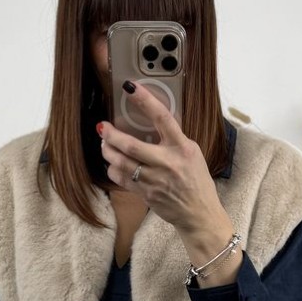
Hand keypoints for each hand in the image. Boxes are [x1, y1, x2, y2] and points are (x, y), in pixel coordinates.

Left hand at [98, 82, 224, 236]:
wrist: (199, 213)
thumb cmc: (196, 181)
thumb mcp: (192, 153)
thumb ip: (173, 139)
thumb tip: (152, 122)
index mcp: (181, 148)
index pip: (162, 118)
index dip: (145, 100)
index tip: (130, 87)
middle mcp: (167, 162)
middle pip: (131, 145)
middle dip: (111, 135)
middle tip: (102, 127)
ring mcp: (155, 180)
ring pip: (121, 163)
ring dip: (108, 152)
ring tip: (105, 144)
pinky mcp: (146, 194)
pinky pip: (121, 179)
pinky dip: (113, 169)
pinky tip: (113, 164)